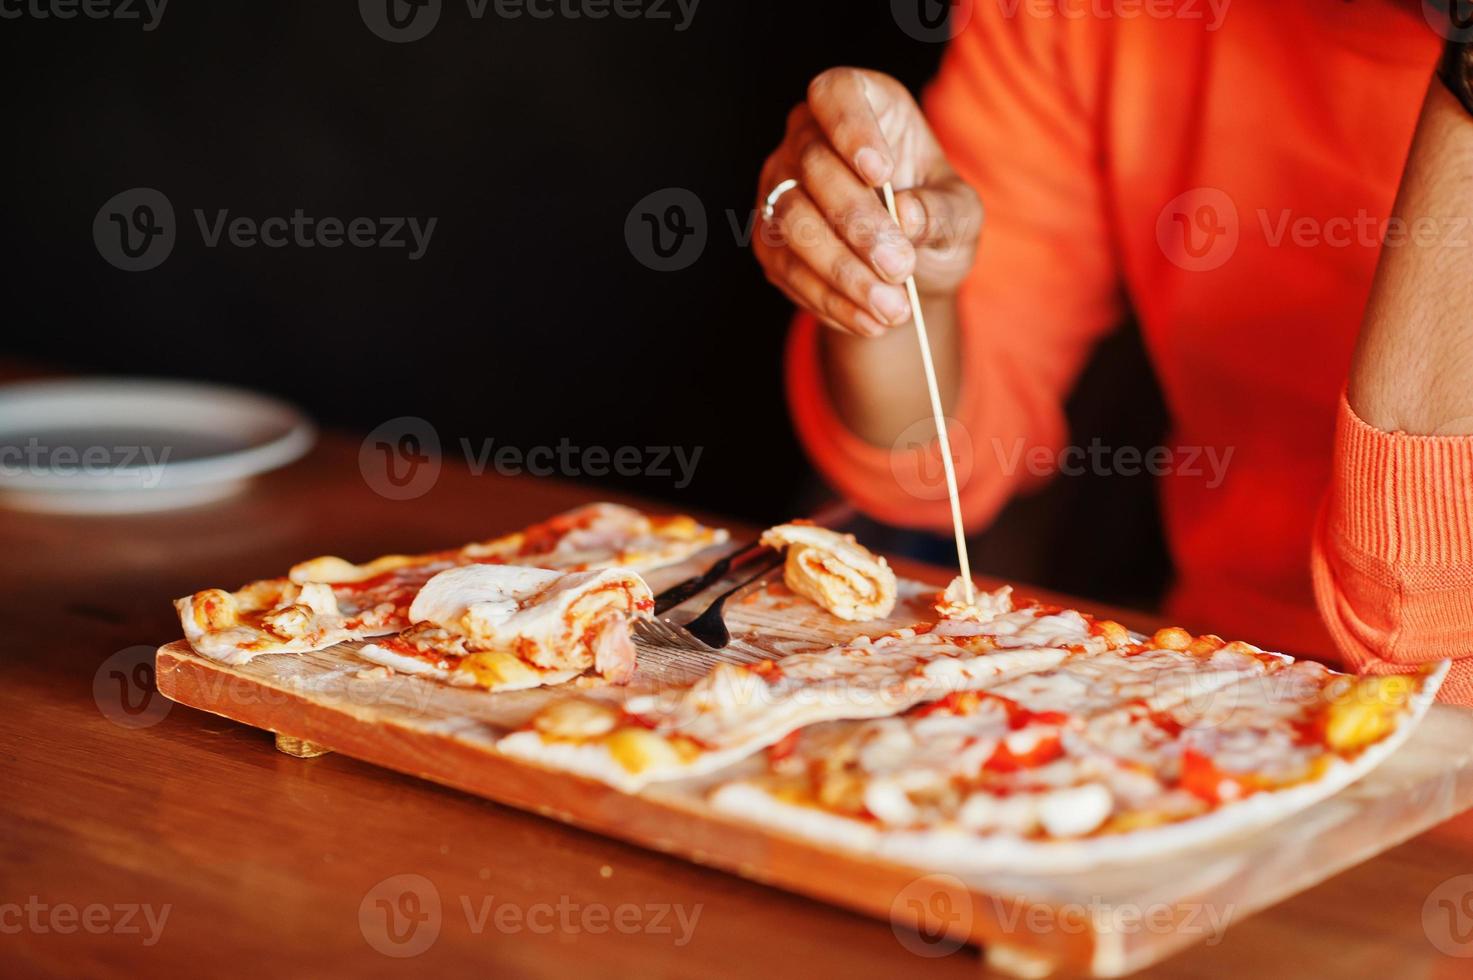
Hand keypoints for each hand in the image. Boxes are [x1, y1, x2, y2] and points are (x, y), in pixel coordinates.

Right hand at [754, 67, 982, 336]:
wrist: (909, 274)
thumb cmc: (935, 221)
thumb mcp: (961, 216)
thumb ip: (943, 212)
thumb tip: (906, 216)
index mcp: (864, 106)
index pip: (836, 93)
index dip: (852, 127)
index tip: (882, 172)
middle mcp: (808, 137)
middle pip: (813, 164)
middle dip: (858, 223)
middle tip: (901, 268)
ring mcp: (780, 187)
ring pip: (791, 219)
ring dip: (842, 269)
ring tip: (891, 307)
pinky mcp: (768, 239)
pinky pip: (786, 267)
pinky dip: (829, 299)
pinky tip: (868, 320)